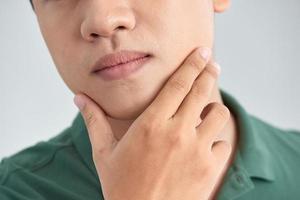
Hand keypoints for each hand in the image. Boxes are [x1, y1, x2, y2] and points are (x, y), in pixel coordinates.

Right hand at [74, 47, 231, 199]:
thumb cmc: (121, 187)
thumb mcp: (104, 153)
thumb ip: (94, 121)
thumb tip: (78, 98)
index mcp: (150, 124)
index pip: (178, 84)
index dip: (192, 64)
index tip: (202, 52)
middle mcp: (177, 132)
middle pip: (201, 91)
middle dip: (209, 73)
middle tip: (212, 64)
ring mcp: (197, 150)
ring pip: (218, 114)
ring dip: (214, 109)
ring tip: (206, 111)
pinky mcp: (210, 168)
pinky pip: (222, 143)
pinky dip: (216, 141)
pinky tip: (205, 145)